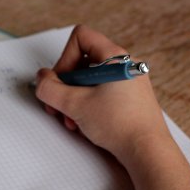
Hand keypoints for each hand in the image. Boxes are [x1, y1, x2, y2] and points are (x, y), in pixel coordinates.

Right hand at [35, 25, 170, 161]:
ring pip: (89, 81)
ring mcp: (127, 82)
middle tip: (60, 104)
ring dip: (73, 100)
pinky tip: (84, 124)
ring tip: (72, 119)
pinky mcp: (127, 98)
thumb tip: (41, 79)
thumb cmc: (122, 125)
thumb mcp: (75, 105)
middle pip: (82, 62)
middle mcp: (123, 65)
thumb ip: (50, 89)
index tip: (62, 81)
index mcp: (115, 58)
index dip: (64, 58)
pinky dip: (87, 106)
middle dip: (65, 85)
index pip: (80, 37)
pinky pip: (99, 93)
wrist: (147, 151)